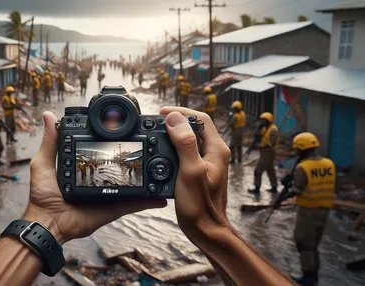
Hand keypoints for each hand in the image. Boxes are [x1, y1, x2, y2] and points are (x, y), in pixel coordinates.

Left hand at [24, 112, 166, 243]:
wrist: (49, 221)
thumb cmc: (44, 196)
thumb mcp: (45, 163)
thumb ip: (50, 141)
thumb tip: (48, 116)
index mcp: (87, 168)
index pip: (104, 154)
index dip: (114, 144)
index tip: (126, 131)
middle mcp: (101, 179)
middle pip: (122, 168)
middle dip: (136, 159)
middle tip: (149, 146)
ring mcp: (110, 194)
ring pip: (133, 184)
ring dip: (147, 177)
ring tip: (161, 166)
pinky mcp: (114, 207)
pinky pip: (134, 204)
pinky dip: (149, 201)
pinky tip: (161, 195)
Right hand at [160, 107, 230, 239]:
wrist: (206, 230)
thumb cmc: (200, 206)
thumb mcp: (190, 171)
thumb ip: (185, 143)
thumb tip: (175, 119)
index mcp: (217, 149)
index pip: (200, 118)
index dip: (181, 111)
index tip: (162, 112)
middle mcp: (215, 153)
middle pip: (195, 126)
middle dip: (175, 120)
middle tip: (156, 121)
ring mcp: (208, 162)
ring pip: (190, 139)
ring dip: (173, 134)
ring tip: (157, 133)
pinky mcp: (200, 171)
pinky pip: (186, 152)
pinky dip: (173, 148)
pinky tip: (162, 153)